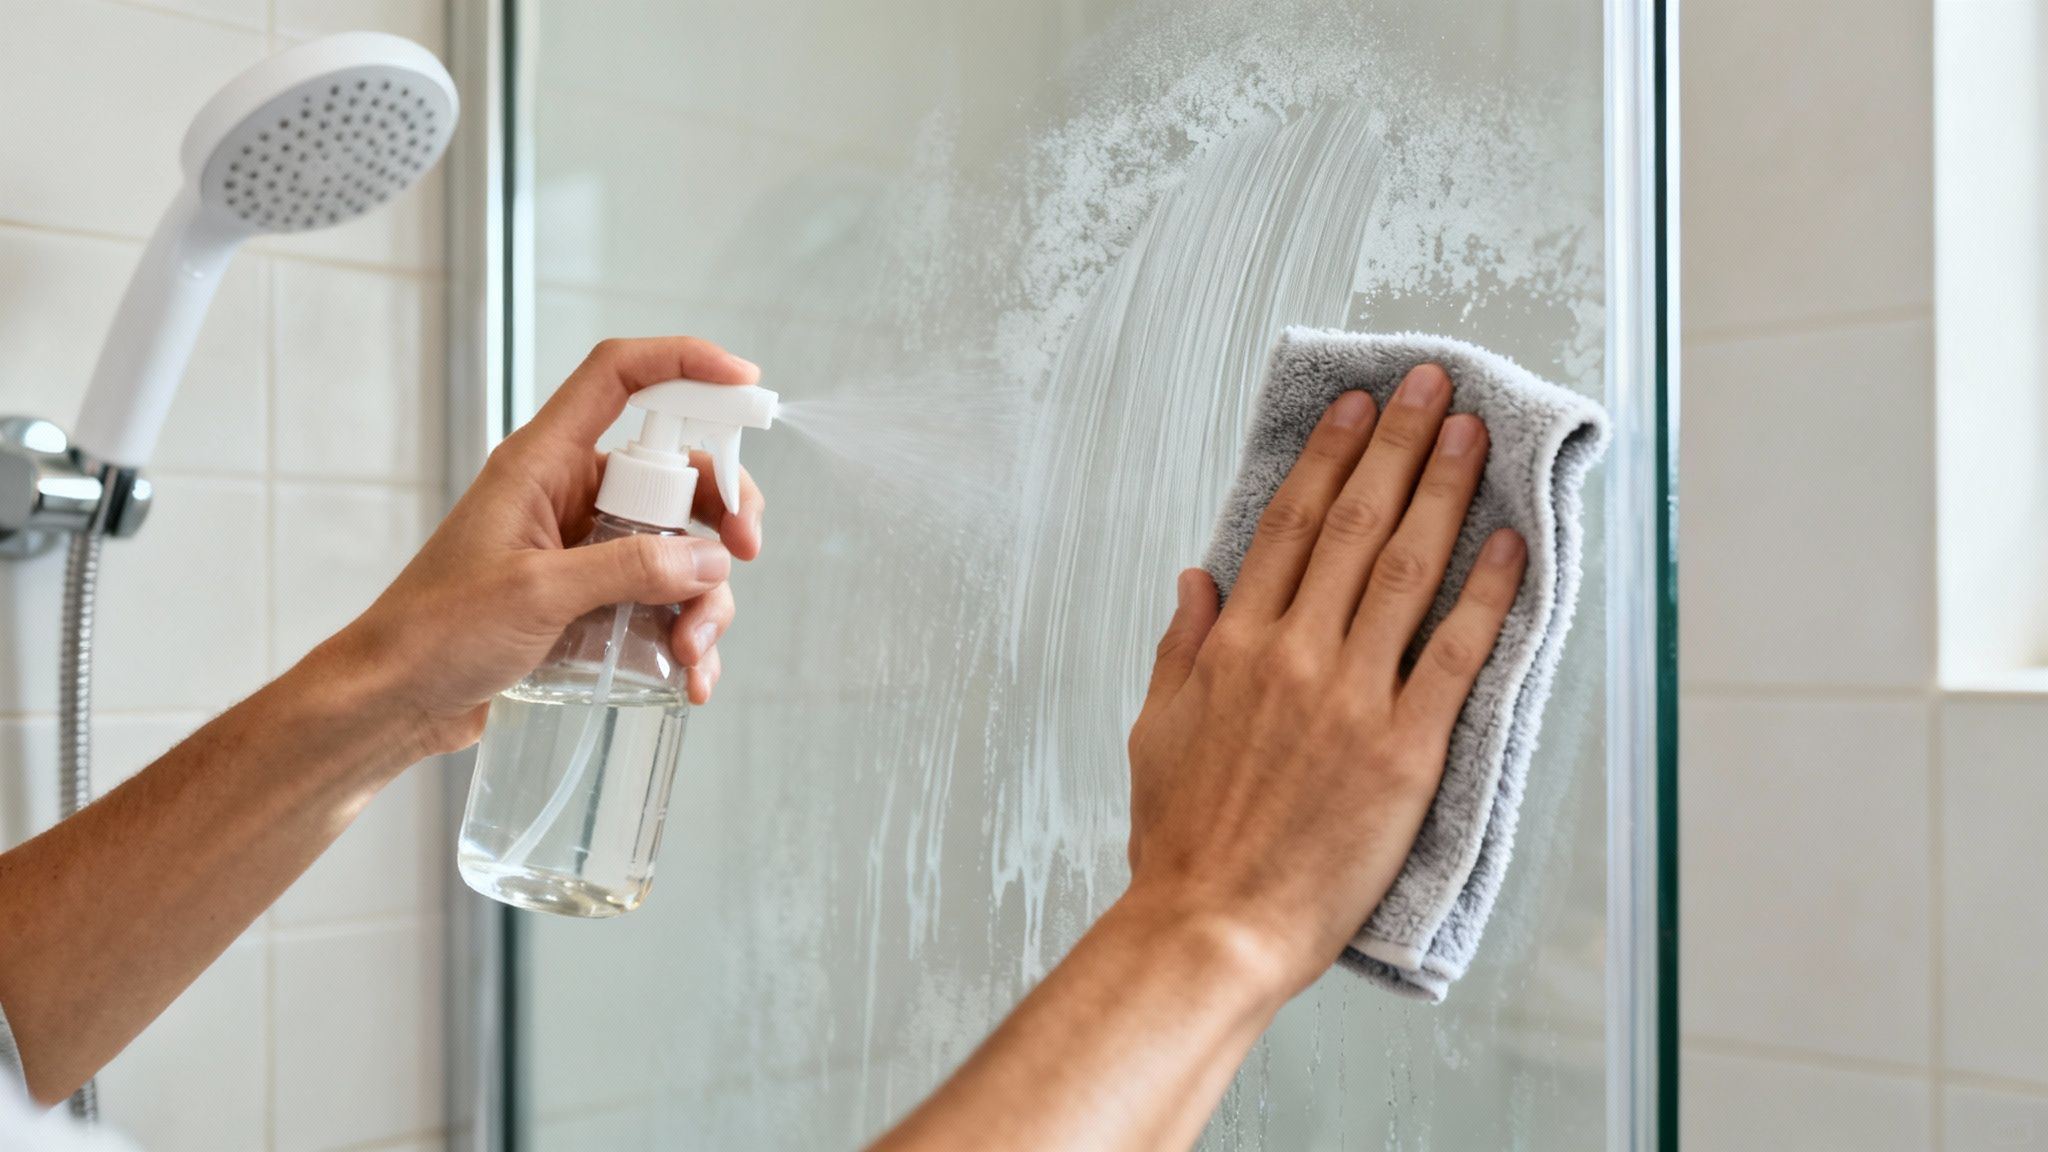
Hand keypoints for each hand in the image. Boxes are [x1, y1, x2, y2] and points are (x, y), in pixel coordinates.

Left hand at [319, 336, 766, 756]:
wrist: (395, 702)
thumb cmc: (437, 633)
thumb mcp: (536, 594)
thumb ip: (628, 570)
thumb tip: (710, 560)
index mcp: (543, 463)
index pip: (618, 377)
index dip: (684, 362)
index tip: (745, 385)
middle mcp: (570, 496)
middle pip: (677, 473)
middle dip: (721, 514)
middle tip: (747, 553)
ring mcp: (586, 550)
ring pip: (680, 549)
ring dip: (705, 599)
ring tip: (694, 654)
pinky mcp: (593, 601)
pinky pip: (662, 603)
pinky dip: (686, 635)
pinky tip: (691, 679)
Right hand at [1123, 363, 1526, 996]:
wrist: (1213, 927)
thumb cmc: (1184, 842)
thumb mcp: (1156, 730)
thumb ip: (1181, 647)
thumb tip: (1198, 580)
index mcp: (1234, 647)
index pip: (1289, 525)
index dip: (1327, 458)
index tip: (1354, 408)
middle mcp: (1295, 656)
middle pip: (1356, 526)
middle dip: (1396, 445)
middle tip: (1429, 387)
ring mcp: (1353, 698)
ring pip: (1408, 569)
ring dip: (1444, 492)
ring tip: (1470, 435)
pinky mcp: (1406, 750)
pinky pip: (1458, 653)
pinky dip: (1487, 593)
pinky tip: (1510, 544)